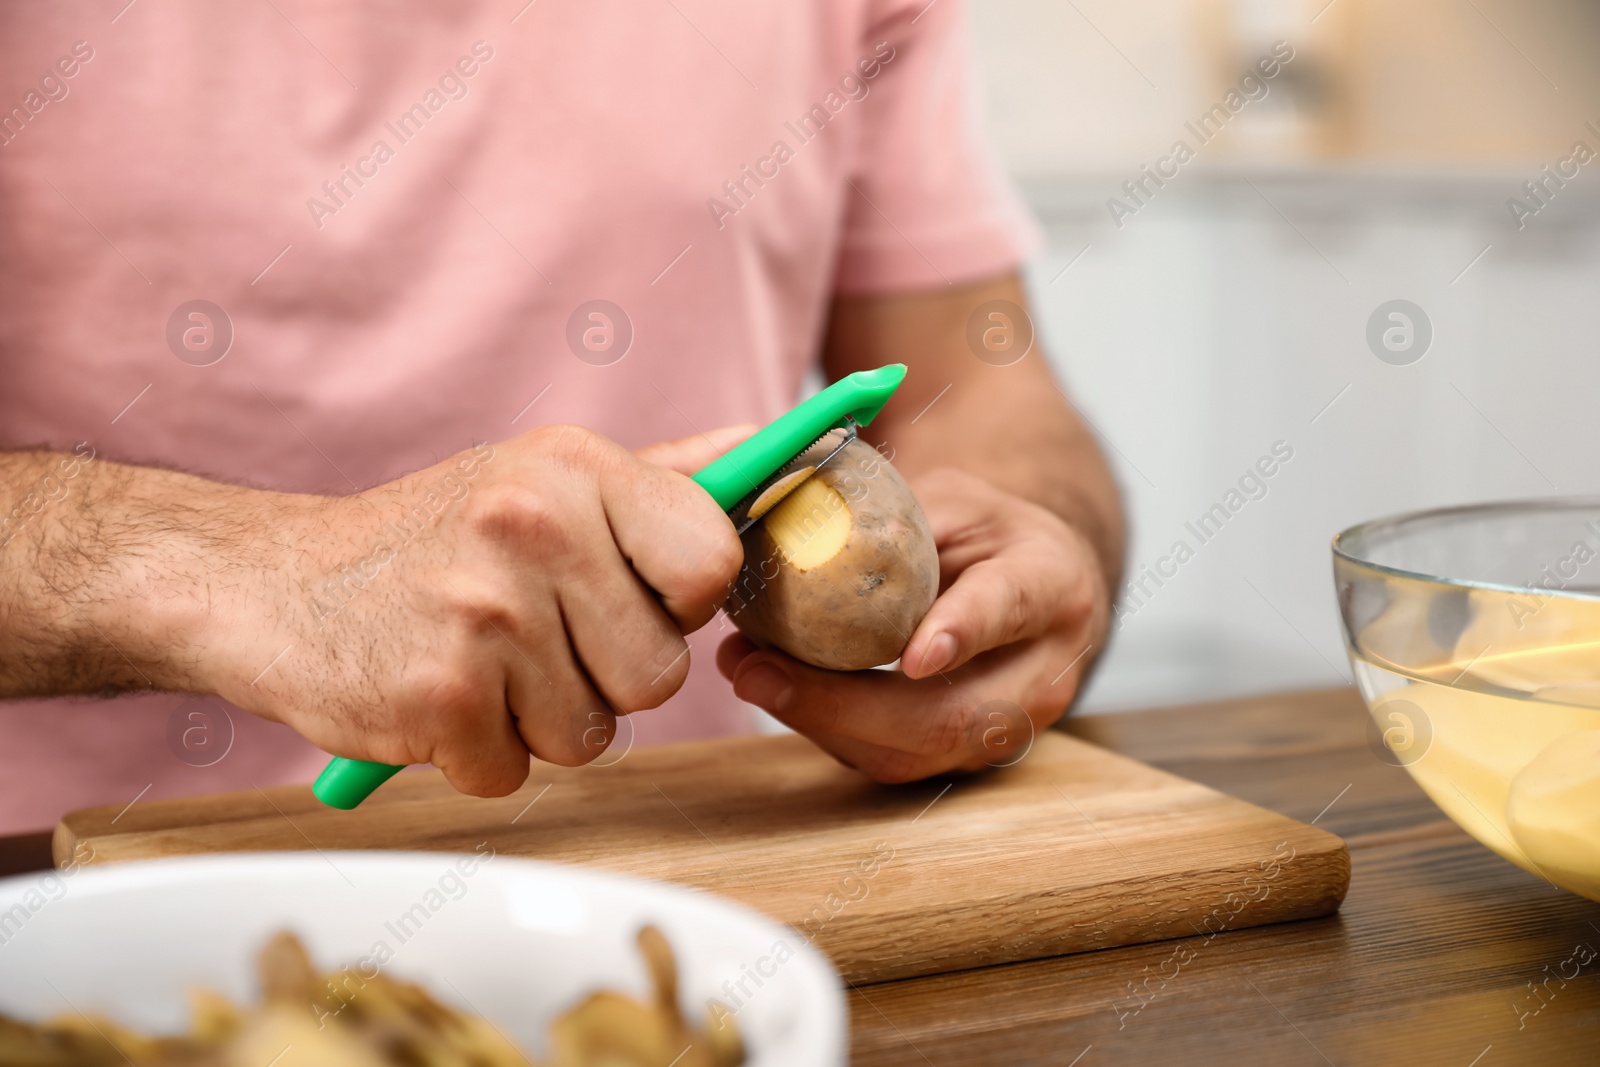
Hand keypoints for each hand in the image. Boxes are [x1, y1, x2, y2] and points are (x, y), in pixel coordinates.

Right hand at [205, 423, 753, 796]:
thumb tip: (770, 452)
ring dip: (541, 720)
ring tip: (481, 663)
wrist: (275, 586)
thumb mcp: (544, 476)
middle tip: (533, 637)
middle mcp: (534, 527)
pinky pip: (516, 772)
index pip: (713, 562)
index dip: (680, 602)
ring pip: (595, 733)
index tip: (630, 596)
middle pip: (661, 672)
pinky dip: (479, 755)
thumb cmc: (432, 538)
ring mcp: (485, 613)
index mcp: (574, 468)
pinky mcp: (440, 697)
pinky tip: (437, 698)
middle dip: (605, 676)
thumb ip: (664, 476)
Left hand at [717, 466, 1107, 781]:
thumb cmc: (987, 536)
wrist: (1035, 590)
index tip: (915, 654)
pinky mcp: (957, 757)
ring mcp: (1002, 730)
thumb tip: (788, 524)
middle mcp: (1039, 674)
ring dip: (818, 721)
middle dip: (844, 705)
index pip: (1009, 610)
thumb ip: (894, 522)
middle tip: (760, 670)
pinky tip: (770, 686)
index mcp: (1050, 586)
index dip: (962, 633)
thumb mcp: (955, 502)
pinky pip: (886, 757)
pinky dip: (821, 726)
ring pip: (909, 751)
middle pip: (948, 715)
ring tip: (748, 673)